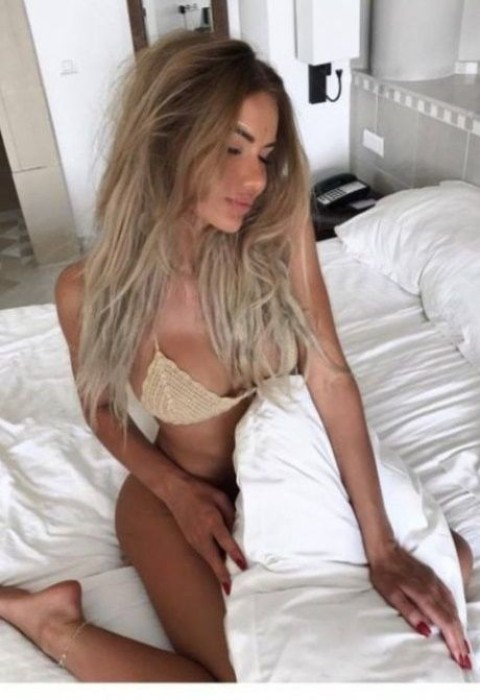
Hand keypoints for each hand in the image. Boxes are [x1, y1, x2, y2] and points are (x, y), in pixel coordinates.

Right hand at [163, 472, 246, 593]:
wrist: (174, 490)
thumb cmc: (201, 491)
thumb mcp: (220, 497)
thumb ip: (230, 514)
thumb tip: (237, 530)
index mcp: (211, 520)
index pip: (225, 541)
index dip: (235, 554)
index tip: (243, 566)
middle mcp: (201, 533)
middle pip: (213, 558)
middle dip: (222, 575)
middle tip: (230, 590)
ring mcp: (193, 538)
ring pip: (207, 559)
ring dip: (216, 571)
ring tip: (227, 585)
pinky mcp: (189, 539)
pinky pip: (203, 554)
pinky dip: (211, 563)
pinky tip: (218, 568)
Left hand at [369, 541, 470, 669]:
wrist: (385, 550)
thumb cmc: (384, 574)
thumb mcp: (391, 595)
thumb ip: (409, 612)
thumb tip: (426, 631)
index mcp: (424, 596)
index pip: (445, 623)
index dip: (454, 641)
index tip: (460, 658)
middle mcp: (434, 590)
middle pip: (452, 618)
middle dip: (460, 640)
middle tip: (466, 660)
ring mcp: (435, 583)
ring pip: (453, 608)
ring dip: (460, 628)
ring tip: (464, 645)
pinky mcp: (433, 578)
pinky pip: (450, 598)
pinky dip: (456, 612)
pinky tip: (456, 618)